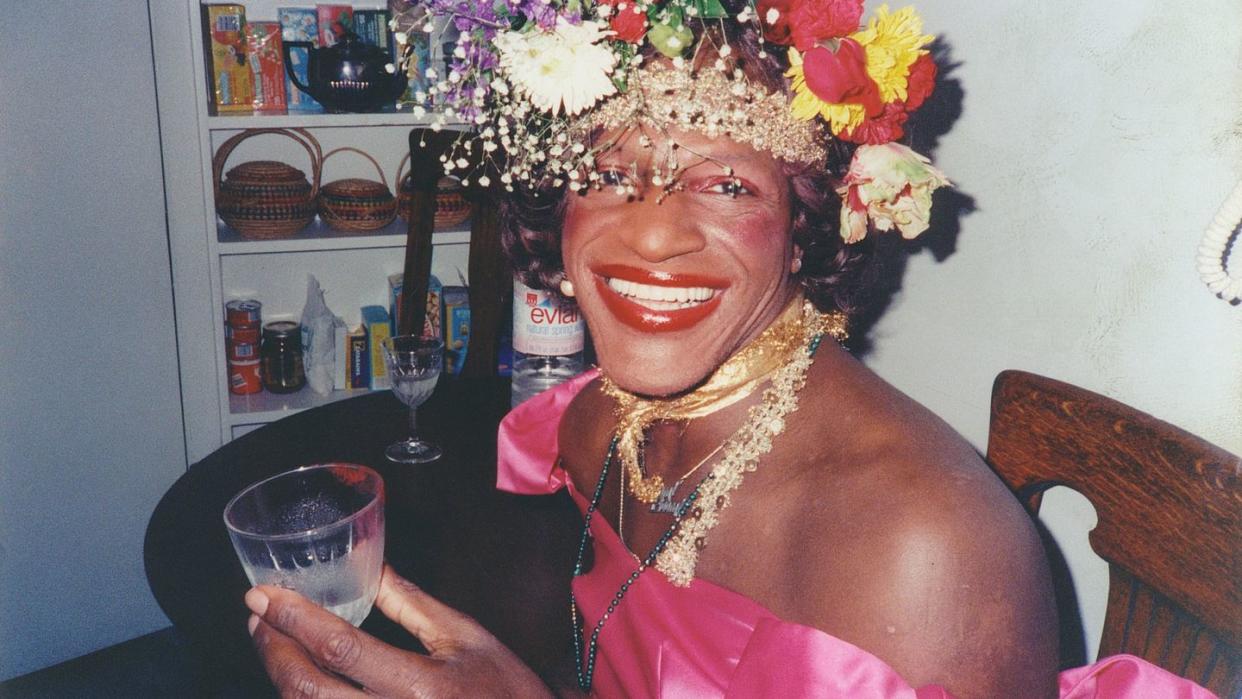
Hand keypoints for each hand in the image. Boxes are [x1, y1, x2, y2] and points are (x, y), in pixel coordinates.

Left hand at [246, 564, 552, 697]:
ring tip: (274, 644)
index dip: (294, 619)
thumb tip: (369, 566)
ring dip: (282, 678)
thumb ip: (411, 604)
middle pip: (306, 691)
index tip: (262, 595)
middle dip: (272, 650)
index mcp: (418, 686)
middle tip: (258, 618)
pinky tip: (303, 681)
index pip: (339, 648)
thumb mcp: (466, 637)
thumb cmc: (506, 691)